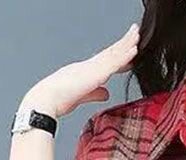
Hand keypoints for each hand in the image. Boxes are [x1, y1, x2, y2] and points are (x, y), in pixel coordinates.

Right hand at [21, 21, 139, 118]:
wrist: (48, 99)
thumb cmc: (58, 100)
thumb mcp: (82, 97)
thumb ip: (95, 94)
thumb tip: (106, 93)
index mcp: (85, 71)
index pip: (106, 61)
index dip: (118, 54)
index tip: (129, 50)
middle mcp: (89, 65)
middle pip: (111, 52)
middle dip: (124, 42)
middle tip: (136, 33)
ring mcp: (92, 68)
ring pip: (113, 53)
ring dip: (127, 43)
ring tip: (137, 34)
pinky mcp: (95, 73)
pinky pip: (113, 62)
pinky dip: (124, 56)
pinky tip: (133, 49)